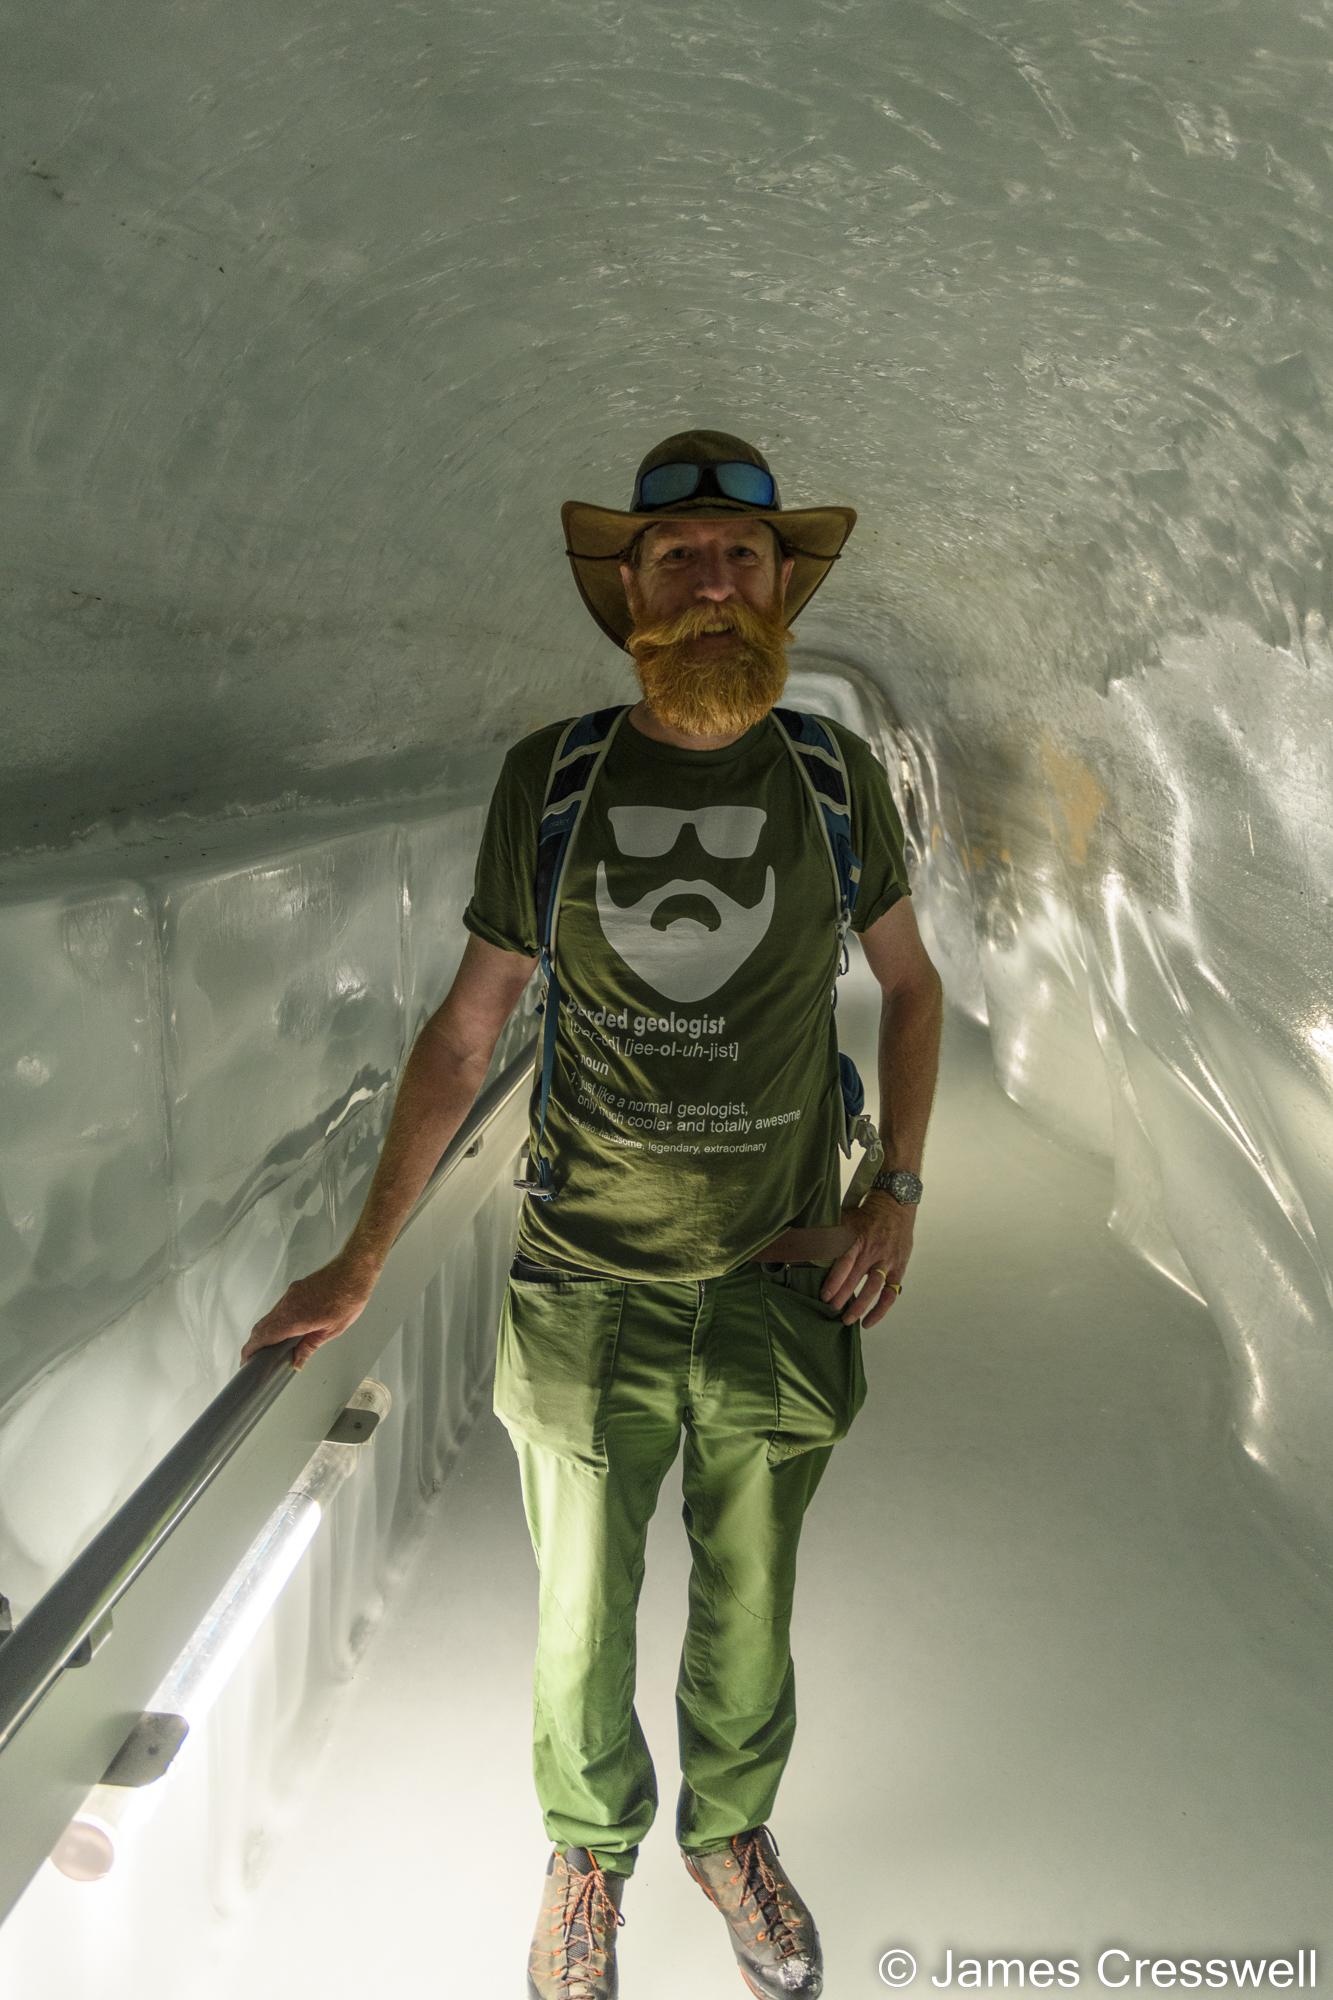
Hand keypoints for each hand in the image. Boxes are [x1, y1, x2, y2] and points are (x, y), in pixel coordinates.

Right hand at [241, 1252, 378, 1371]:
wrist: (353, 1271)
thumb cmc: (348, 1299)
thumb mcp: (332, 1330)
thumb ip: (310, 1346)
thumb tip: (297, 1362)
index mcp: (295, 1318)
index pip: (264, 1335)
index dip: (251, 1349)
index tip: (245, 1360)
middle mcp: (288, 1304)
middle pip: (262, 1326)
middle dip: (254, 1343)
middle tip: (254, 1358)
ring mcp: (290, 1295)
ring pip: (269, 1316)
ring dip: (265, 1332)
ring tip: (268, 1348)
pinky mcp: (294, 1289)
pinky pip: (278, 1308)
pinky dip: (275, 1321)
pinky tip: (283, 1330)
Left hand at [821, 1190, 915, 1327]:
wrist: (894, 1205)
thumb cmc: (865, 1214)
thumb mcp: (845, 1218)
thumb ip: (829, 1233)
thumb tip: (802, 1244)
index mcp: (858, 1239)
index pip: (845, 1262)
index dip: (835, 1280)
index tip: (825, 1295)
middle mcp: (872, 1251)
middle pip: (856, 1279)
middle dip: (842, 1296)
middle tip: (831, 1309)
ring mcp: (887, 1261)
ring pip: (873, 1288)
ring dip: (860, 1306)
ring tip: (847, 1320)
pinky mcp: (898, 1268)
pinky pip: (890, 1293)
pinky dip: (881, 1309)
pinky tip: (868, 1322)